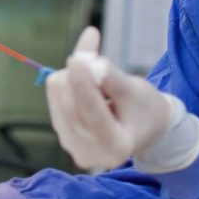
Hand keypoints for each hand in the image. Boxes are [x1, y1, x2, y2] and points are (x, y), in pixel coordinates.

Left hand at [46, 27, 198, 171]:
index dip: (83, 86)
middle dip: (79, 72)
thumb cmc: (144, 110)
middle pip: (70, 104)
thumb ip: (110, 77)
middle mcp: (88, 153)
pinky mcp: (60, 131)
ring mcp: (70, 144)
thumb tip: (82, 60)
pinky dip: (68, 80)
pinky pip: (54, 95)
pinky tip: (86, 81)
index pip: (92, 115)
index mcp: (116, 147)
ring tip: (98, 75)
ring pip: (58, 96)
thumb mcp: (135, 91)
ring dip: (74, 74)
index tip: (77, 58)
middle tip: (93, 45)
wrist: (142, 129)